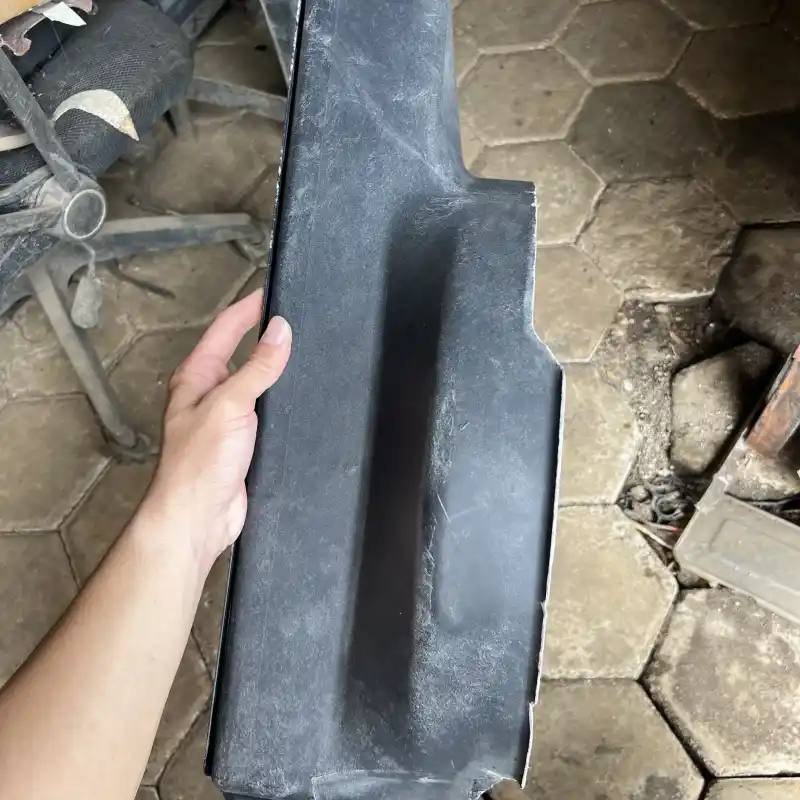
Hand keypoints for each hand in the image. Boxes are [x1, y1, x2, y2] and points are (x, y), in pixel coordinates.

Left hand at [144, 289, 291, 574]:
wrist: (197, 517)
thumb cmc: (199, 463)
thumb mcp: (230, 405)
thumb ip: (257, 367)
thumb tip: (280, 330)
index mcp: (196, 378)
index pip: (224, 331)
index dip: (246, 308)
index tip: (272, 290)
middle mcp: (209, 395)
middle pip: (239, 354)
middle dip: (262, 334)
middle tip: (293, 316)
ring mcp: (227, 420)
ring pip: (254, 384)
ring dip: (274, 369)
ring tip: (304, 350)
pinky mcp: (243, 443)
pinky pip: (265, 412)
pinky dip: (281, 400)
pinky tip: (300, 399)